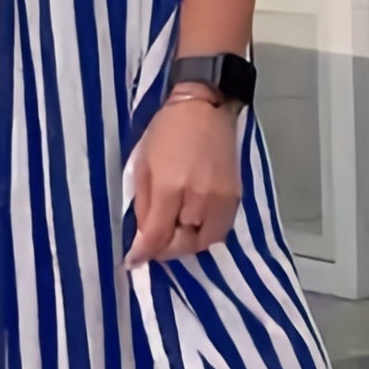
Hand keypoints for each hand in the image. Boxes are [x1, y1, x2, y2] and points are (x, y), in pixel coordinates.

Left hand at [126, 92, 241, 267]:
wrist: (205, 107)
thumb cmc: (166, 131)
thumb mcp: (143, 165)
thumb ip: (144, 204)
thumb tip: (143, 237)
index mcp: (171, 186)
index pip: (158, 236)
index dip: (144, 253)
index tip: (133, 261)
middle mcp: (199, 197)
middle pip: (183, 244)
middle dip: (166, 250)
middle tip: (154, 245)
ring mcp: (221, 199)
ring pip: (204, 242)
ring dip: (186, 244)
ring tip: (174, 234)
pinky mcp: (235, 197)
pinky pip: (220, 230)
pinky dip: (204, 233)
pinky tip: (192, 224)